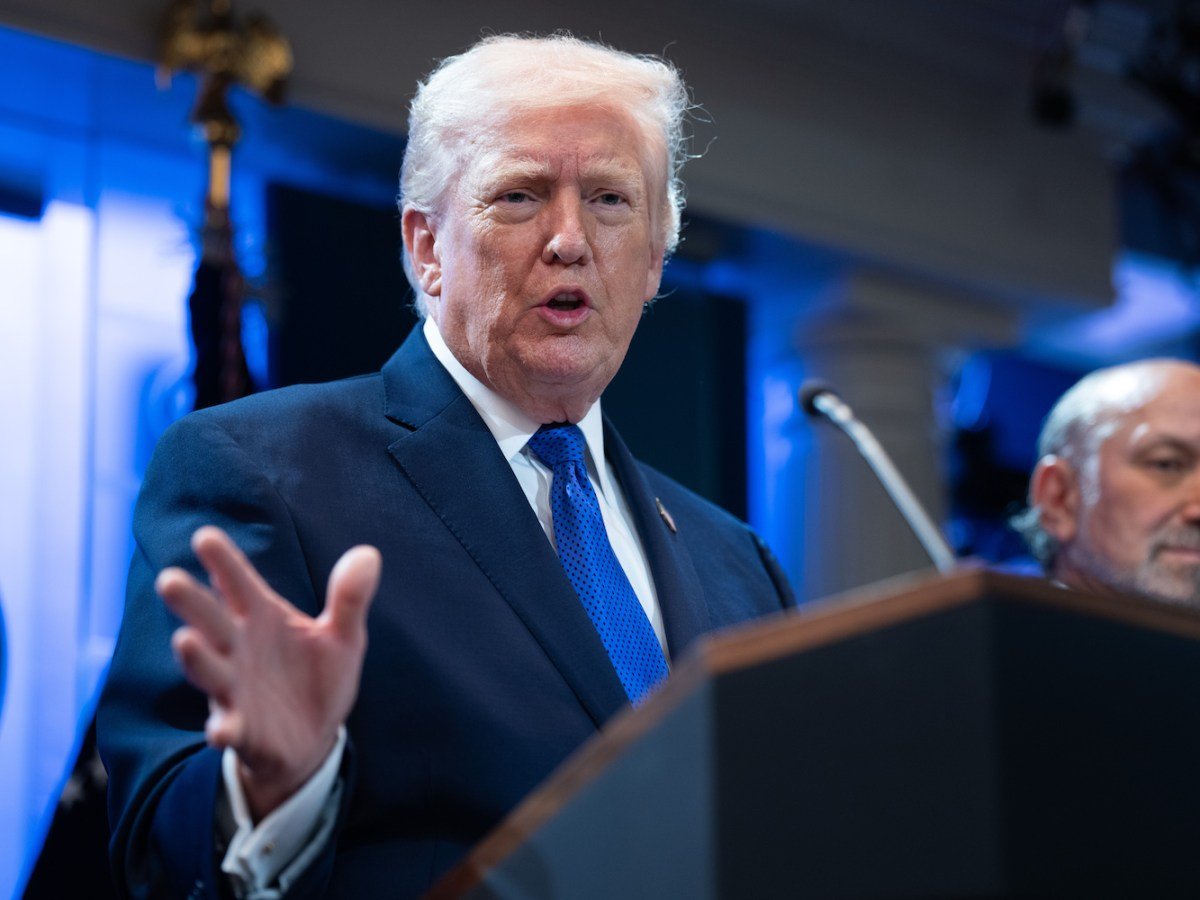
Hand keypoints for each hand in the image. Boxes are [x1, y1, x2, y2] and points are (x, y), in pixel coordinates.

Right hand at [156, 525, 380, 820]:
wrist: (312, 738)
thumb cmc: (318, 676)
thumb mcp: (343, 637)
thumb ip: (349, 598)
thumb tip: (369, 553)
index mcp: (262, 618)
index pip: (239, 584)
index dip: (223, 562)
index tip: (205, 535)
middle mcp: (239, 649)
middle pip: (211, 621)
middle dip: (191, 602)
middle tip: (169, 579)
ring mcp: (235, 689)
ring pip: (209, 669)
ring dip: (196, 658)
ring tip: (184, 640)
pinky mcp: (242, 729)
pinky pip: (227, 728)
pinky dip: (223, 729)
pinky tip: (220, 731)